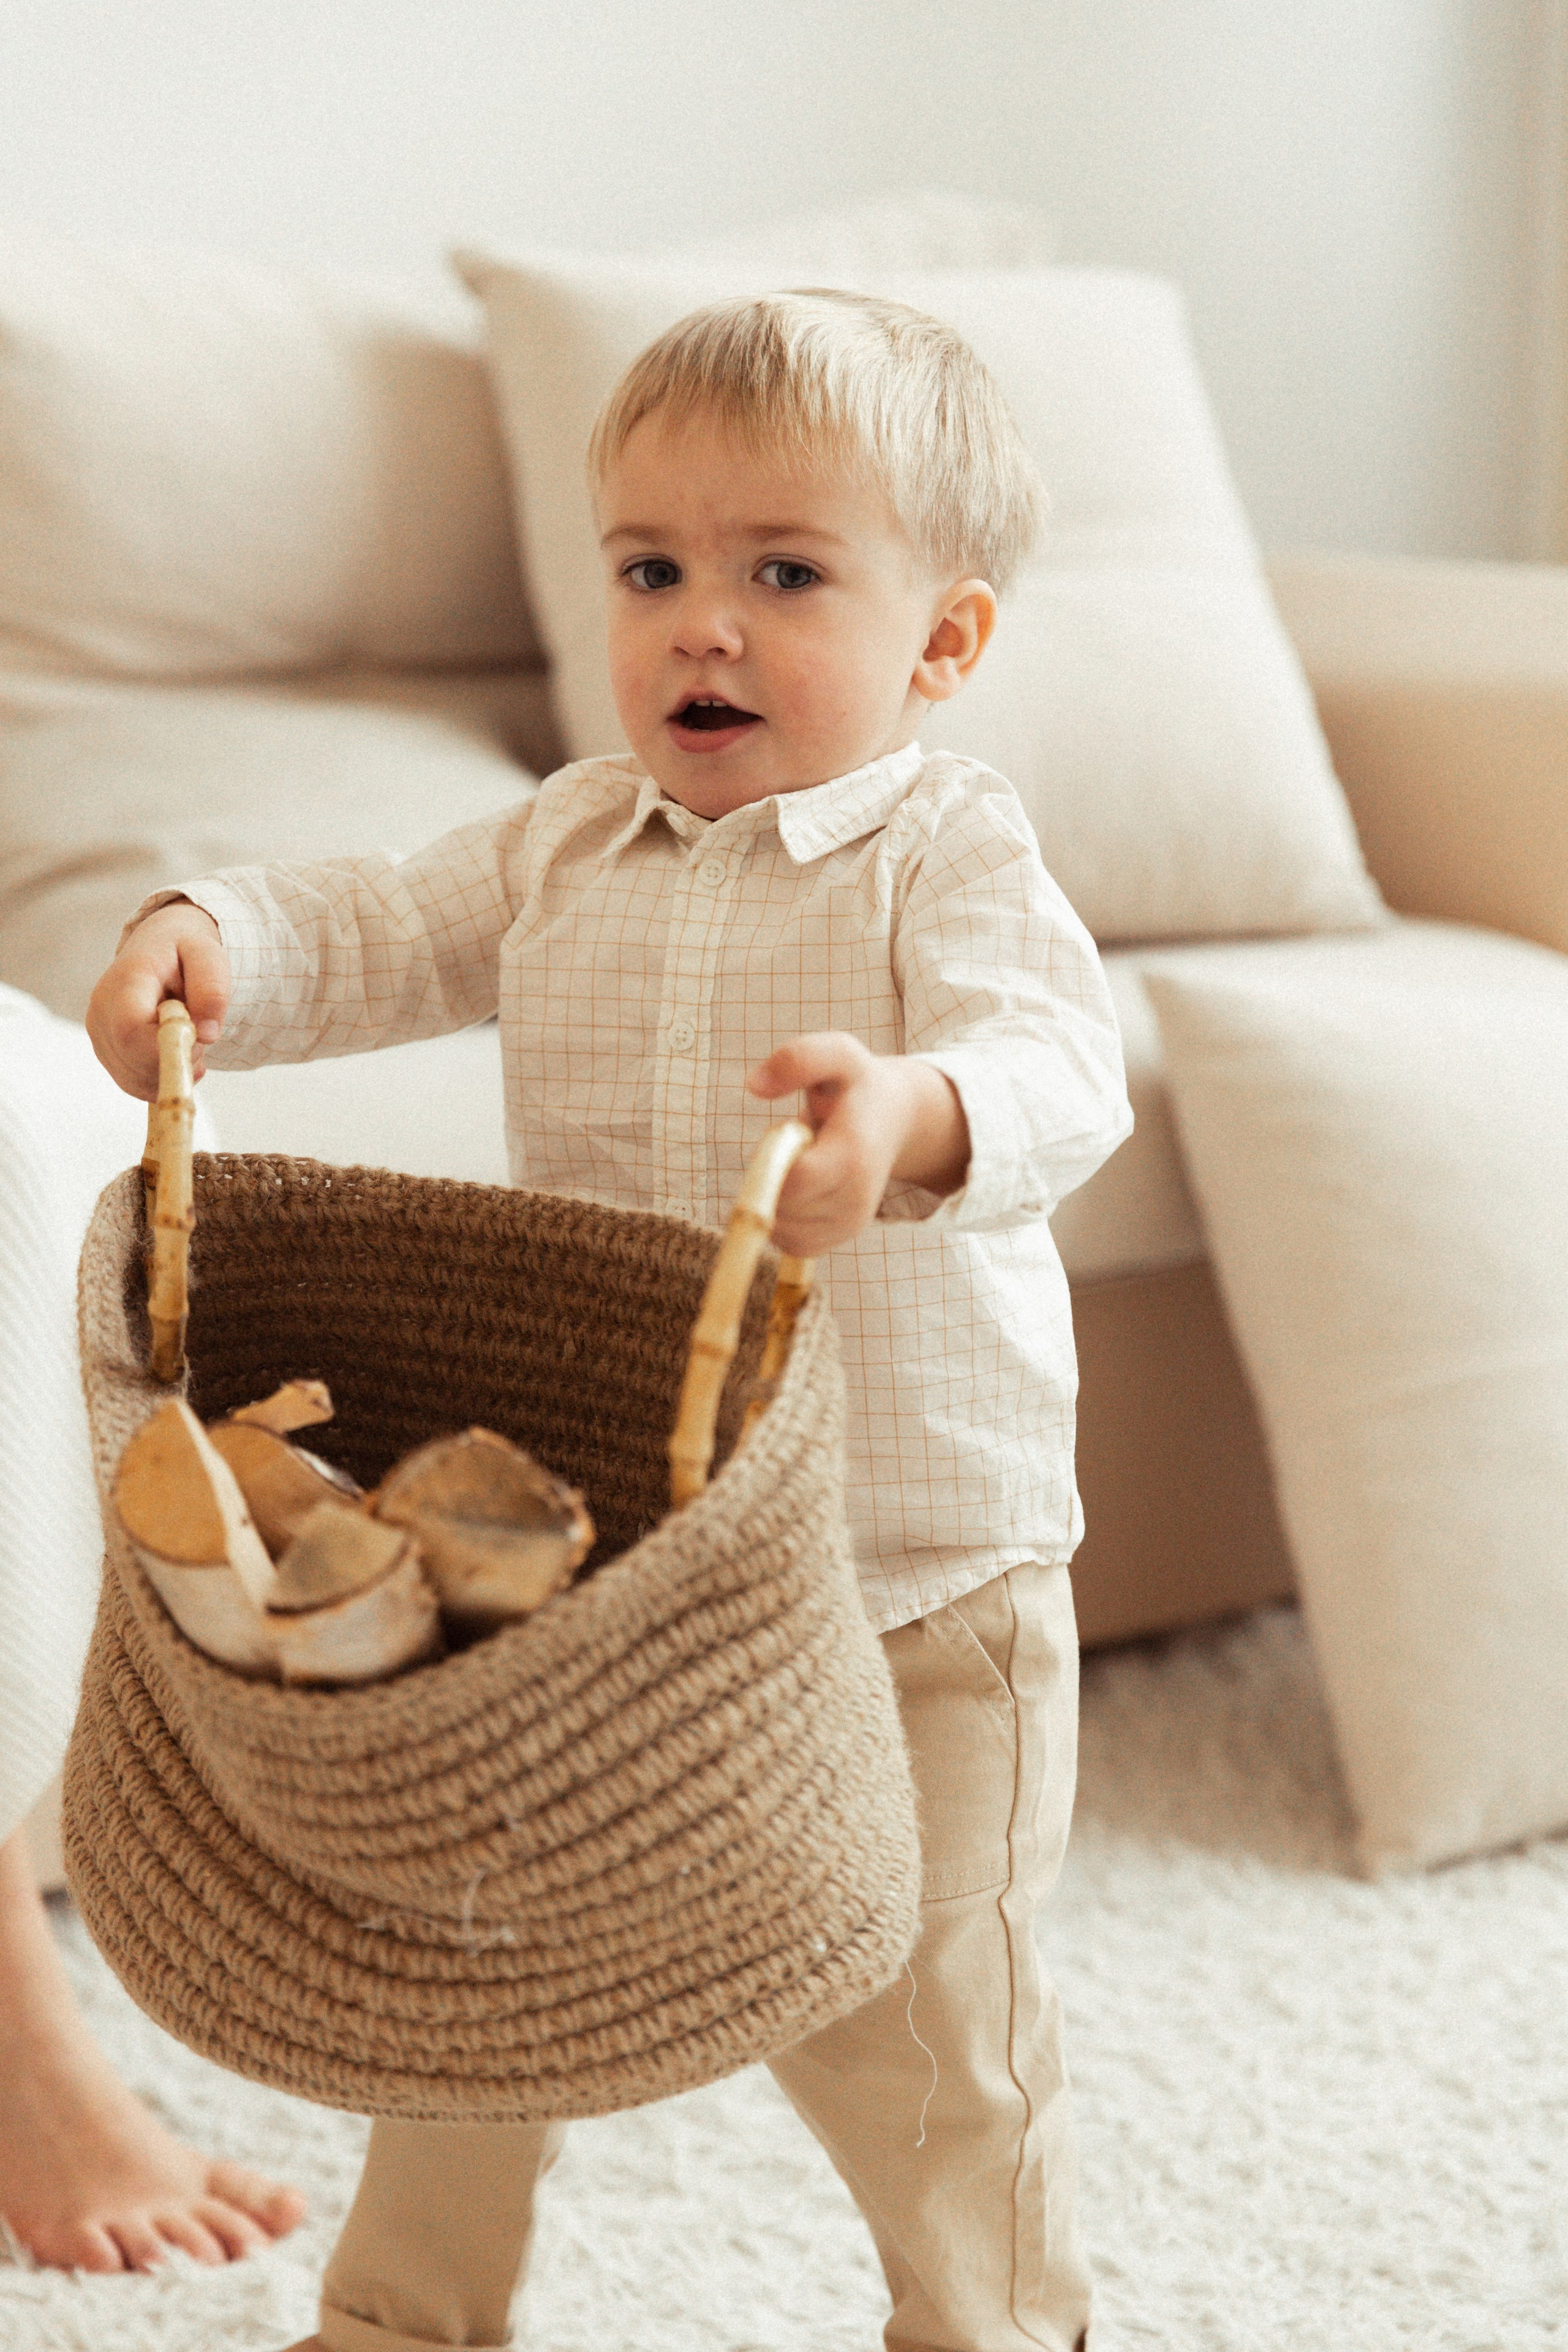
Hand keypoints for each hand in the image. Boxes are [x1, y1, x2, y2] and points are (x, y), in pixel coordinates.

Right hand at [86, 903, 229, 1101]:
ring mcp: (99, 1034)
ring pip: (134, 1079)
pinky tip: (176, 1054)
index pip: (130, 1030)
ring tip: (189, 1041)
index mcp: (125, 980)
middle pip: (131, 1061)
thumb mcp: (208, 956)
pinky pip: (134, 1084)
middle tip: (200, 1043)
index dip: (166, 1048)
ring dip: (172, 1072)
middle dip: (176, 1063)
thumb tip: (206, 1034)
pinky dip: (162, 1079)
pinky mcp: (106, 1052)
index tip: (197, 1041)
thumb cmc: (185, 951)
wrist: (160, 947)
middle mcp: (101, 1009)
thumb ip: (211, 990)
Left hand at [747, 1031, 969, 1254]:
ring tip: (801, 1163)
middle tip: (793, 1145)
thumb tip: (754, 1085)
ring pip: (780, 1231)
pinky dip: (781, 1218)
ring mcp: (849, 1224)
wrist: (897, 1117)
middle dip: (767, 1177)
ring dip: (773, 1197)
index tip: (782, 1135)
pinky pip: (790, 1244)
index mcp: (854, 1156)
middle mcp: (855, 1200)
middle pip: (779, 1210)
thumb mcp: (836, 1054)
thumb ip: (798, 1059)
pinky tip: (799, 1186)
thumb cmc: (858, 1084)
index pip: (793, 1182)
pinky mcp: (840, 1237)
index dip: (769, 1163)